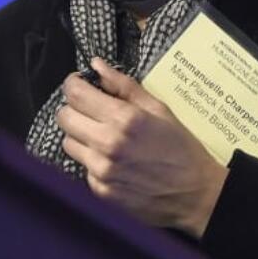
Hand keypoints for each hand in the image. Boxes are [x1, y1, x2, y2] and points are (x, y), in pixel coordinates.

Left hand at [57, 57, 228, 237]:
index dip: (74, 84)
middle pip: (64, 117)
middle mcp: (107, 144)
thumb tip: (97, 66)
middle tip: (92, 110)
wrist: (194, 192)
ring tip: (105, 137)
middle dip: (75, 109)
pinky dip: (92, 160)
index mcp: (124, 119)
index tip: (79, 84)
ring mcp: (101, 170)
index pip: (75, 94)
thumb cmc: (181, 148)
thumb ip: (124, 86)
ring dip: (81, 135)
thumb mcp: (159, 109)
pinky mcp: (99, 190)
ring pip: (68, 142)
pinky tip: (114, 160)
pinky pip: (82, 166)